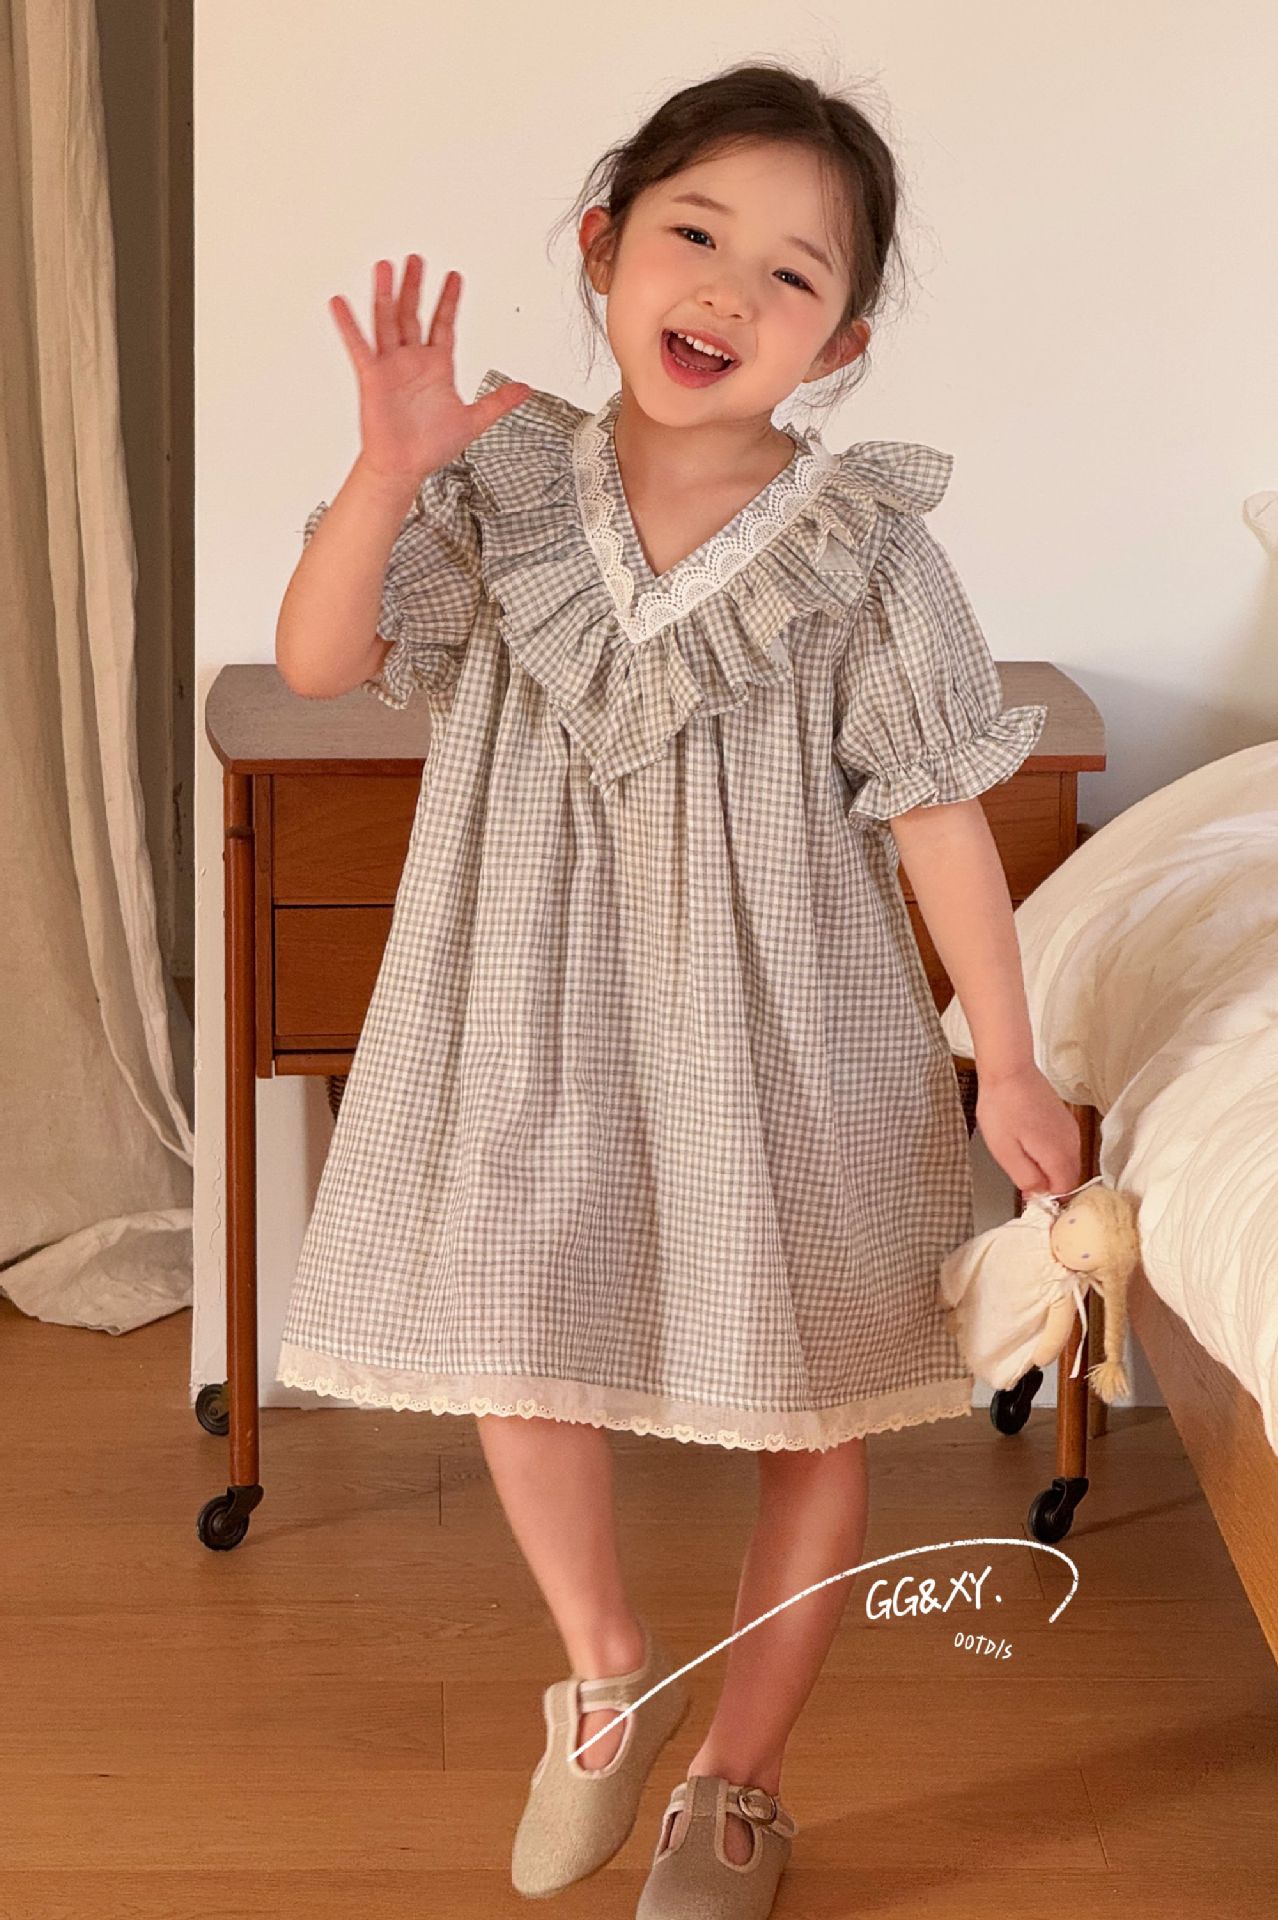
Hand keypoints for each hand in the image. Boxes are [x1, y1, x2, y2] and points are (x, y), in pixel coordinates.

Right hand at [328, 256, 531, 483]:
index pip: (444, 324)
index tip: (454, 276)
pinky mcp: (372, 377)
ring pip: (387, 321)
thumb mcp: (473, 421)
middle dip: (415, 286)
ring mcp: (391, 367)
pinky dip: (349, 325)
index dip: (449, 301)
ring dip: (386, 294)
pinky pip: (359, 346)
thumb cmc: (431, 447)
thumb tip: (525, 390)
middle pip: (413, 314)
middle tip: (416, 259)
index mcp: (437, 367)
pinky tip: (340, 303)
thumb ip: (499, 402)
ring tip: (384, 267)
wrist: (404, 467)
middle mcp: (412, 361)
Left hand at [974, 1062, 1082, 1201]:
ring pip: (1066, 1161)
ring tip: (1021, 1155)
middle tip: (1021, 1175)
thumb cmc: (1002, 1108)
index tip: (1027, 1191)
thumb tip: (1039, 1196)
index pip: (1065, 1190)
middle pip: (1069, 1177)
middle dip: (1048, 1183)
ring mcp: (1070, 1129)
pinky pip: (1063, 1146)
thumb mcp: (1005, 1152)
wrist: (1008, 1070)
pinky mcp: (1064, 1119)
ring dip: (1048, 1167)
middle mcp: (1072, 1143)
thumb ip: (1026, 1178)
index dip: (1046, 1196)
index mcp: (1059, 1155)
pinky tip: (1028, 1142)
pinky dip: (1049, 1152)